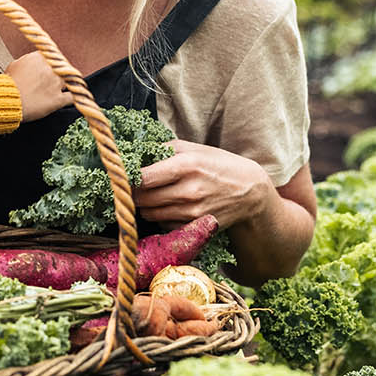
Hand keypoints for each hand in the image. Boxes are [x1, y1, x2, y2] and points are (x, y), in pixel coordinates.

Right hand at [7, 52, 70, 121]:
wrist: (7, 102)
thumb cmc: (7, 85)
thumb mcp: (14, 66)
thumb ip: (27, 61)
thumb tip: (31, 62)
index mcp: (39, 57)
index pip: (51, 56)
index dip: (51, 63)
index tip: (49, 68)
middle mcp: (50, 68)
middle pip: (62, 67)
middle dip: (59, 73)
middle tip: (53, 79)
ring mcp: (56, 84)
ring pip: (70, 80)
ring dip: (66, 83)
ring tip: (61, 88)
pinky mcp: (58, 100)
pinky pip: (72, 97)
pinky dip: (73, 97)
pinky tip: (73, 98)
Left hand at [134, 140, 269, 228]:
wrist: (250, 191)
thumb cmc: (220, 165)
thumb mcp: (195, 148)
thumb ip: (165, 150)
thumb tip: (136, 155)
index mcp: (187, 165)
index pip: (143, 177)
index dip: (128, 178)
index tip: (125, 175)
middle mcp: (188, 190)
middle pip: (142, 198)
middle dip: (133, 193)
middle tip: (133, 187)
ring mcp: (192, 212)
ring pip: (149, 214)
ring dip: (144, 206)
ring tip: (151, 195)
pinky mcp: (194, 227)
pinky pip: (163, 225)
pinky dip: (160, 218)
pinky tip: (168, 207)